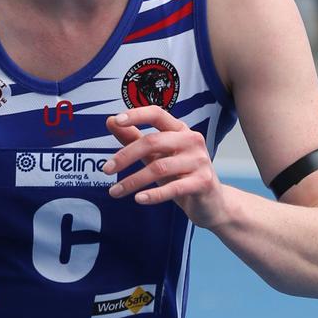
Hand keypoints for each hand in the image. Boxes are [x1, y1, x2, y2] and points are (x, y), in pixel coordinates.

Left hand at [103, 105, 225, 226]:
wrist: (212, 203)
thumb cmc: (180, 174)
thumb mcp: (156, 155)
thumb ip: (134, 138)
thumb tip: (110, 121)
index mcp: (180, 129)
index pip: (157, 114)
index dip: (136, 115)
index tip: (116, 120)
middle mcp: (192, 140)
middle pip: (152, 142)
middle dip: (125, 155)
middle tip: (106, 169)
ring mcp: (199, 161)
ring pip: (159, 167)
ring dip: (132, 181)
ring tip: (115, 191)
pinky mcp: (203, 182)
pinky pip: (173, 188)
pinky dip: (153, 194)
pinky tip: (138, 199)